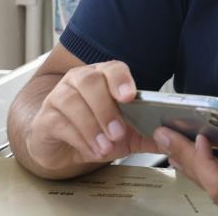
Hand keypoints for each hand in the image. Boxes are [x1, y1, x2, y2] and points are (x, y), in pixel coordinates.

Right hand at [26, 60, 159, 170]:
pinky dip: (78, 138)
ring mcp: (59, 96)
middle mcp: (79, 80)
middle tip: (118, 133)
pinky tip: (90, 150)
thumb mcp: (125, 136)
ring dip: (92, 126)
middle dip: (107, 109)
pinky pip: (60, 122)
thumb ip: (147, 135)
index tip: (129, 96)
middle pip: (91, 82)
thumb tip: (172, 137)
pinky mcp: (45, 118)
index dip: (121, 80)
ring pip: (73, 101)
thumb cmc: (95, 132)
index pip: (113, 68)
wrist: (61, 147)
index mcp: (102, 77)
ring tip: (105, 147)